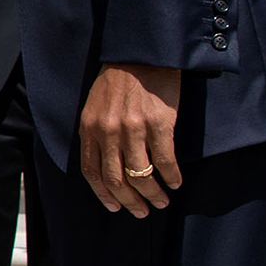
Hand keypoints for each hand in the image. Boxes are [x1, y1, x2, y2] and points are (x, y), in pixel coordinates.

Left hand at [79, 64, 181, 215]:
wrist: (143, 52)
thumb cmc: (119, 79)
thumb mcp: (95, 105)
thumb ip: (97, 133)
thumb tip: (105, 164)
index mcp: (90, 128)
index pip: (92, 171)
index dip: (104, 194)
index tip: (115, 208)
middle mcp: (109, 131)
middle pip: (116, 179)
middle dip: (129, 201)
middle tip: (141, 212)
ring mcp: (133, 128)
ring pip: (140, 174)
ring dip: (152, 194)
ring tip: (160, 202)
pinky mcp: (159, 123)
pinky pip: (165, 160)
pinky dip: (171, 176)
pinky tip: (175, 183)